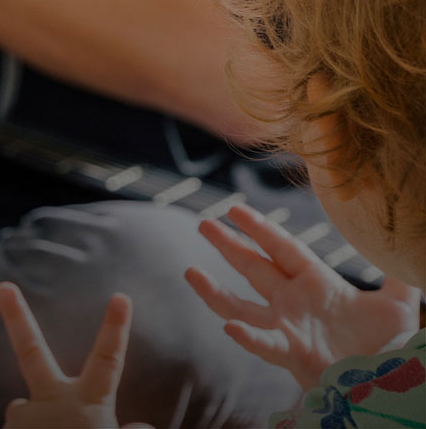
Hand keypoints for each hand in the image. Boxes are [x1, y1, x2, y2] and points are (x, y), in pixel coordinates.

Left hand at [0, 283, 142, 428]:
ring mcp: (25, 415)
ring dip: (41, 424)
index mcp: (90, 405)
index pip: (108, 361)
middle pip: (32, 350)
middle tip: (2, 286)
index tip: (121, 296)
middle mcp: (52, 403)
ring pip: (30, 410)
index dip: (115, 329)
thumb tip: (139, 426)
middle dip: (17, 317)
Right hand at [185, 202, 420, 389]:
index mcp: (317, 284)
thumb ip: (396, 275)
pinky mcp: (292, 355)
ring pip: (242, 307)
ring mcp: (288, 328)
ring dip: (214, 292)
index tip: (234, 209)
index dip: (259, 228)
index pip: (283, 248)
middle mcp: (295, 302)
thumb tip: (398, 243)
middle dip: (228, 246)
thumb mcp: (398, 305)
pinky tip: (231, 328)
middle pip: (254, 268)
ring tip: (190, 273)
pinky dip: (248, 337)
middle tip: (203, 223)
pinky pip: (265, 344)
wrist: (391, 380)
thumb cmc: (392, 345)